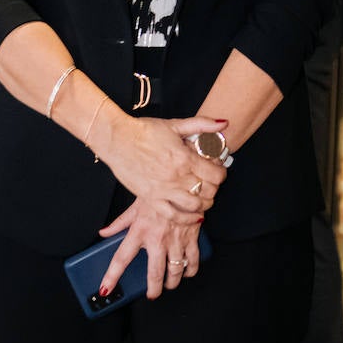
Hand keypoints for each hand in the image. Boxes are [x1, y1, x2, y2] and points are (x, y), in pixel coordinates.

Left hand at [96, 199, 207, 300]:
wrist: (185, 181)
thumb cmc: (161, 191)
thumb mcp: (136, 205)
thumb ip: (119, 222)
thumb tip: (103, 232)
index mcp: (140, 230)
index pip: (121, 258)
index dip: (112, 276)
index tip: (105, 289)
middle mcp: (157, 239)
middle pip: (154, 274)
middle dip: (153, 289)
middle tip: (152, 294)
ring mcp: (176, 239)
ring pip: (174, 271)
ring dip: (172, 282)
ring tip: (169, 284)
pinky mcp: (191, 237)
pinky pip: (192, 260)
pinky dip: (190, 269)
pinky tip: (187, 271)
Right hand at [99, 114, 228, 223]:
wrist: (118, 139)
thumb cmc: (145, 130)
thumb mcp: (175, 124)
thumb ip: (202, 124)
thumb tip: (224, 123)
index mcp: (185, 158)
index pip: (216, 174)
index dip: (222, 174)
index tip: (219, 171)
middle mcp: (177, 176)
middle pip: (208, 191)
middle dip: (215, 188)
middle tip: (212, 184)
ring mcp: (164, 190)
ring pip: (194, 206)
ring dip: (204, 205)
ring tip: (204, 199)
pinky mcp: (151, 199)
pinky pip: (173, 215)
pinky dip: (186, 219)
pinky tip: (193, 216)